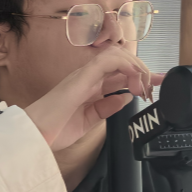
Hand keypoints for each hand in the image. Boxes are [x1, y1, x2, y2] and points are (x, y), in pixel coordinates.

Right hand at [23, 45, 161, 149]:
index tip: (158, 84)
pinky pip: (107, 60)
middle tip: (158, 85)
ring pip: (117, 55)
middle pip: (122, 61)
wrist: (33, 136)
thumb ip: (106, 108)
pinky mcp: (80, 78)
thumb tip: (126, 97)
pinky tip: (134, 80)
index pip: (119, 74)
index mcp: (89, 88)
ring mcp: (83, 75)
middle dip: (145, 69)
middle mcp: (87, 77)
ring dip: (136, 67)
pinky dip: (125, 66)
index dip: (141, 75)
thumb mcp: (88, 122)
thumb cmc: (52, 130)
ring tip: (146, 85)